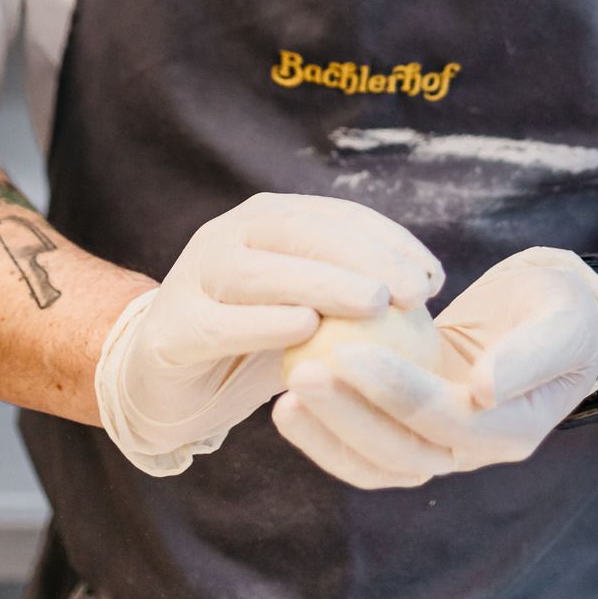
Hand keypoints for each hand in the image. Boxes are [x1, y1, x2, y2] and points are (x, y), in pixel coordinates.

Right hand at [95, 193, 443, 475]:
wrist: (163, 380)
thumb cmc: (252, 341)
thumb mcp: (307, 310)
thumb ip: (351, 292)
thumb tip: (429, 283)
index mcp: (267, 221)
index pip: (336, 218)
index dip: (388, 241)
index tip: (434, 275)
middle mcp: (229, 236)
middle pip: (301, 234)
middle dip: (363, 257)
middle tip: (415, 290)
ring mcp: (196, 276)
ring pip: (263, 272)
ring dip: (323, 283)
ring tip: (375, 303)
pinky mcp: (174, 327)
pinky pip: (223, 322)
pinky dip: (264, 324)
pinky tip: (307, 331)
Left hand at [272, 246, 597, 489]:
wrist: (552, 318)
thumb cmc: (563, 310)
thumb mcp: (561, 321)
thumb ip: (529, 354)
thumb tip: (484, 388)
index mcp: (511, 430)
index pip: (444, 418)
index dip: (394, 392)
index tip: (346, 353)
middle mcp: (472, 451)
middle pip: (401, 451)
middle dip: (346, 416)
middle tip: (298, 373)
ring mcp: (439, 445)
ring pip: (376, 460)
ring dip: (328, 434)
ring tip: (283, 394)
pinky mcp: (412, 429)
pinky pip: (365, 445)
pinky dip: (328, 431)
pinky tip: (289, 399)